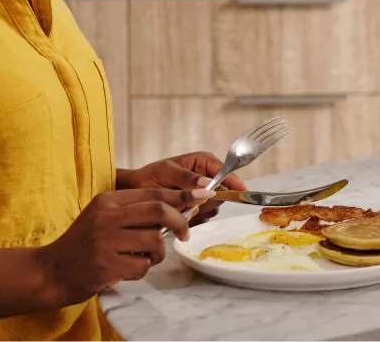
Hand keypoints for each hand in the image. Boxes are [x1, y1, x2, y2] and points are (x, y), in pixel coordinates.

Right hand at [36, 187, 212, 306]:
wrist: (50, 271)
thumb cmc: (83, 244)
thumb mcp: (102, 217)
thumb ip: (133, 211)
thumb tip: (176, 208)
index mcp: (107, 200)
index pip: (153, 193)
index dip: (182, 194)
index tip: (205, 193)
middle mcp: (106, 217)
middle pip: (158, 211)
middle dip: (180, 221)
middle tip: (186, 234)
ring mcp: (105, 241)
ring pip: (154, 241)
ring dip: (157, 253)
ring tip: (142, 257)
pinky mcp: (106, 265)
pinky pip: (142, 266)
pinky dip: (142, 270)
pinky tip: (126, 269)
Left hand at [119, 152, 248, 225]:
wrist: (135, 193)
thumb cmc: (150, 177)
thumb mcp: (167, 173)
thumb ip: (188, 179)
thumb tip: (208, 185)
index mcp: (203, 162)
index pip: (225, 170)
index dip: (234, 181)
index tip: (243, 191)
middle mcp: (207, 176)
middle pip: (223, 191)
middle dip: (209, 200)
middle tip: (190, 204)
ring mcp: (203, 193)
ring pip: (215, 206)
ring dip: (200, 210)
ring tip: (181, 208)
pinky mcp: (198, 207)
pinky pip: (205, 216)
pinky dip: (195, 218)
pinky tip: (181, 214)